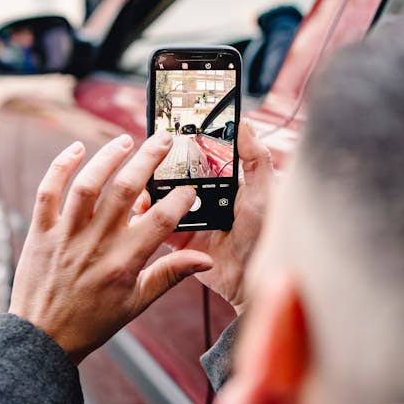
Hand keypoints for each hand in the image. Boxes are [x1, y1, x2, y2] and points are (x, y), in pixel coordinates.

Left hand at [9, 131, 213, 363]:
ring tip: (126, 140)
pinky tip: (77, 149)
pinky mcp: (42, 231)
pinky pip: (48, 192)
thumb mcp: (137, 303)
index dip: (180, 200)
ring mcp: (66, 235)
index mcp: (124, 262)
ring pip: (88, 185)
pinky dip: (60, 167)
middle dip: (149, 159)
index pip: (161, 221)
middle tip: (164, 140)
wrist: (42, 338)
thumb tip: (205, 260)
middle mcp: (97, 243)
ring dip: (108, 157)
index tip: (189, 189)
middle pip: (126, 190)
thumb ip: (171, 275)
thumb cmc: (92, 321)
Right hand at [133, 120, 273, 314]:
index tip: (169, 129)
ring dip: (149, 190)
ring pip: (163, 198)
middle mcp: (206, 196)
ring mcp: (190, 217)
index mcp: (226, 181)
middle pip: (177, 175)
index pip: (202, 156)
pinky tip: (138, 210)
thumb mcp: (264, 192)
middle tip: (146, 155)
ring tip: (139, 183)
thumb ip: (256, 159)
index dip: (186, 144)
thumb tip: (245, 123)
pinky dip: (145, 218)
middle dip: (160, 166)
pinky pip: (156, 225)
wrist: (251, 279)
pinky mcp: (178, 239)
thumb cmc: (265, 235)